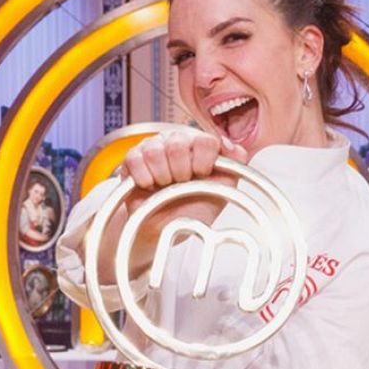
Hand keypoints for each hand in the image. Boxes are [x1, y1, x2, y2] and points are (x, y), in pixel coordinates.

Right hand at [96, 128, 249, 283]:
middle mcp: (177, 140)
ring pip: (155, 150)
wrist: (165, 229)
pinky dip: (144, 178)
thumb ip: (234, 166)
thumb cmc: (193, 208)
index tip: (201, 176)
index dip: (203, 162)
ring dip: (162, 175)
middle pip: (178, 142)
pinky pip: (135, 159)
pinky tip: (150, 186)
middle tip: (181, 183)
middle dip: (181, 171)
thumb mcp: (222, 190)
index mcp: (200, 144)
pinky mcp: (131, 157)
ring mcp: (153, 146)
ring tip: (165, 186)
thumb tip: (237, 149)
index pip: (205, 139)